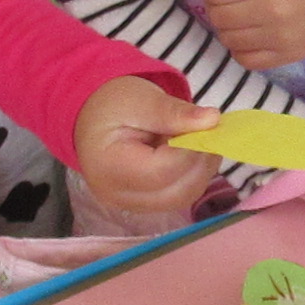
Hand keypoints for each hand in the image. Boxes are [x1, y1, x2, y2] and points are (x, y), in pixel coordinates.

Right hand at [71, 77, 219, 216]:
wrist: (91, 119)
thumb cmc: (112, 105)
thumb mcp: (141, 99)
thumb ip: (175, 112)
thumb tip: (212, 120)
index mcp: (109, 167)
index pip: (163, 171)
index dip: (191, 150)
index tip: (204, 125)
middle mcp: (117, 195)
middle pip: (176, 192)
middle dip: (201, 162)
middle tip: (206, 132)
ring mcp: (130, 205)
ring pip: (182, 198)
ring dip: (200, 170)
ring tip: (196, 140)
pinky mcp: (144, 206)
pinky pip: (178, 198)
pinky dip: (192, 176)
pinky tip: (189, 154)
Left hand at [198, 0, 304, 70]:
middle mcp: (272, 10)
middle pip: (217, 15)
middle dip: (215, 3)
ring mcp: (281, 38)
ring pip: (228, 39)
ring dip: (226, 26)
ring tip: (240, 12)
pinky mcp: (289, 55)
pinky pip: (246, 60)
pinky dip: (240, 48)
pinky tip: (249, 32)